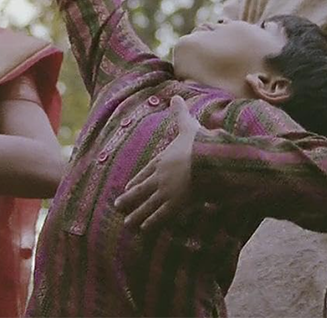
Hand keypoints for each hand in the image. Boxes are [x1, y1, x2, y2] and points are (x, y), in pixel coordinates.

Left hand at [114, 96, 200, 230]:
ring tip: (127, 223)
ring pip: (148, 205)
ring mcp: (166, 191)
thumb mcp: (188, 126)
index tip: (128, 186)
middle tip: (117, 205)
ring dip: (137, 214)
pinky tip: (145, 229)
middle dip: (130, 198)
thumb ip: (181, 114)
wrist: (209, 160)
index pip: (146, 172)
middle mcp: (161, 177)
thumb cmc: (200, 143)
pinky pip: (161, 215)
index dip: (137, 180)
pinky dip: (152, 222)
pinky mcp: (176, 203)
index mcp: (163, 160)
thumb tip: (177, 96)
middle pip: (142, 190)